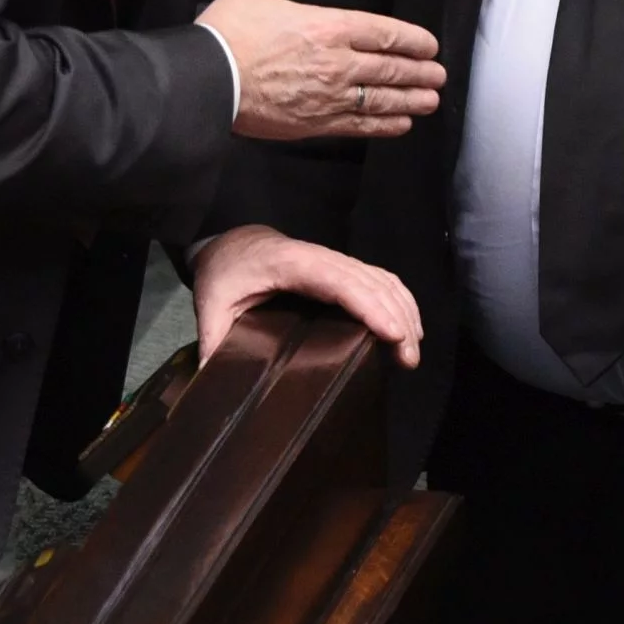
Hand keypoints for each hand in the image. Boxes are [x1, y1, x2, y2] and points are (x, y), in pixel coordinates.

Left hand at [192, 225, 422, 368]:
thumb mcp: (211, 304)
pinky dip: (399, 300)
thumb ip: (213, 339)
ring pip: (381, 278)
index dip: (370, 306)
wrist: (230, 241)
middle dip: (396, 318)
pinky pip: (379, 278)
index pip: (341, 283)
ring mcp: (335, 260)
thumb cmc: (224, 272)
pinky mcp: (342, 268)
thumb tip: (212, 381)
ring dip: (404, 309)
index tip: (393, 333)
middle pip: (371, 283)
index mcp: (292, 265)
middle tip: (408, 359)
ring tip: (412, 350)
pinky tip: (407, 326)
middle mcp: (322, 258)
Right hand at [199, 0, 444, 140]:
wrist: (207, 81)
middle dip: (419, 72)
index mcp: (327, 26)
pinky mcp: (315, 124)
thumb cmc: (230, 30)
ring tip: (431, 101)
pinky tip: (400, 125)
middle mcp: (337, 64)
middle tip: (440, 75)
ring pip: (381, 100)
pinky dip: (384, 126)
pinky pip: (359, 125)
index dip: (412, 40)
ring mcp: (328, 97)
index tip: (430, 45)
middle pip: (389, 69)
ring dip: (411, 100)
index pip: (383, 33)